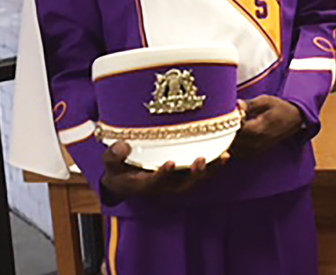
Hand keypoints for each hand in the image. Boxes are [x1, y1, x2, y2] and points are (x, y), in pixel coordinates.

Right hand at [100, 140, 228, 197]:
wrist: (125, 179)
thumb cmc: (117, 169)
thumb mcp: (109, 163)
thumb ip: (114, 155)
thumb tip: (124, 147)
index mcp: (144, 185)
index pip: (154, 183)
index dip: (163, 175)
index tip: (170, 163)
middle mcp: (164, 187)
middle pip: (182, 186)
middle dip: (193, 175)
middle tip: (201, 161)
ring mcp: (176, 183)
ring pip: (196, 181)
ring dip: (210, 170)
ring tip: (224, 156)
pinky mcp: (185, 176)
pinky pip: (202, 174)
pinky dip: (214, 165)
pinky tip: (226, 153)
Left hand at [228, 95, 303, 158]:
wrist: (294, 120)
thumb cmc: (279, 108)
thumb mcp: (266, 101)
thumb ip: (249, 104)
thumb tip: (236, 105)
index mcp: (257, 130)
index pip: (233, 131)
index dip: (227, 123)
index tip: (227, 114)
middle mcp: (255, 144)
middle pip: (230, 142)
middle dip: (224, 132)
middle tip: (224, 121)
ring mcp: (254, 151)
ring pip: (232, 149)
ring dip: (228, 140)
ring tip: (229, 128)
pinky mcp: (254, 153)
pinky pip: (237, 153)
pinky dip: (233, 145)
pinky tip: (234, 135)